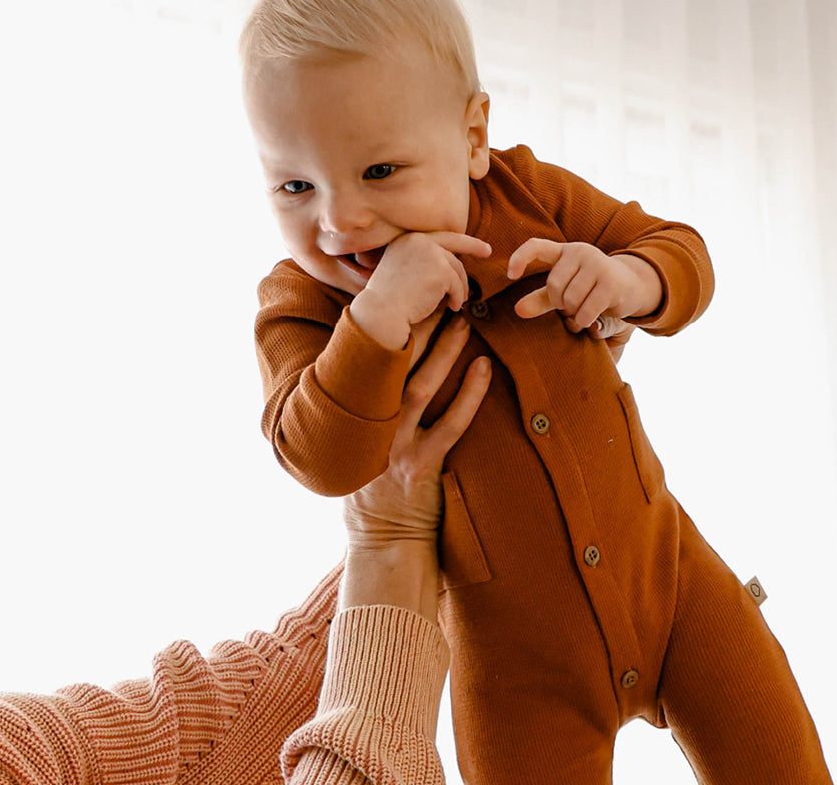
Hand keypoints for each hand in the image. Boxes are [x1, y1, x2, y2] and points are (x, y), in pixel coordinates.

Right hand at [344, 316, 489, 551]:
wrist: (385, 544)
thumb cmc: (373, 495)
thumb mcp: (355, 449)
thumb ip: (362, 411)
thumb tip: (367, 367)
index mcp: (353, 416)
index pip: (366, 362)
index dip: (382, 327)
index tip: (397, 294)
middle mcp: (371, 427)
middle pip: (393, 365)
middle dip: (415, 326)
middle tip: (435, 292)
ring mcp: (397, 446)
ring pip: (422, 386)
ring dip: (443, 350)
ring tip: (462, 320)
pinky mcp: (424, 465)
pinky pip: (452, 424)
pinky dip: (470, 395)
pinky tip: (484, 369)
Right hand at [350, 232, 491, 350]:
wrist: (380, 312)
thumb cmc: (388, 300)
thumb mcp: (400, 271)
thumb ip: (421, 262)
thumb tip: (451, 265)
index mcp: (407, 239)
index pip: (442, 237)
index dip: (465, 240)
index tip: (483, 245)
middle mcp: (419, 241)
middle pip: (453, 252)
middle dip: (472, 256)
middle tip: (488, 254)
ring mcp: (431, 253)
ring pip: (457, 270)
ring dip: (460, 288)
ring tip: (457, 302)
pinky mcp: (440, 270)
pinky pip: (457, 285)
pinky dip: (457, 298)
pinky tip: (453, 308)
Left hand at [506, 239, 661, 333]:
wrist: (632, 286)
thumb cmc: (592, 288)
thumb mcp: (565, 291)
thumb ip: (541, 299)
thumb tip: (518, 311)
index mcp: (565, 251)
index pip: (536, 246)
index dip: (520, 258)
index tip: (510, 275)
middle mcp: (581, 252)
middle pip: (553, 285)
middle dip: (559, 303)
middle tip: (571, 307)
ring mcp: (598, 265)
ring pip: (569, 300)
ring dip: (573, 314)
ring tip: (581, 312)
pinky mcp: (611, 282)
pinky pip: (585, 310)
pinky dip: (583, 321)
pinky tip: (589, 319)